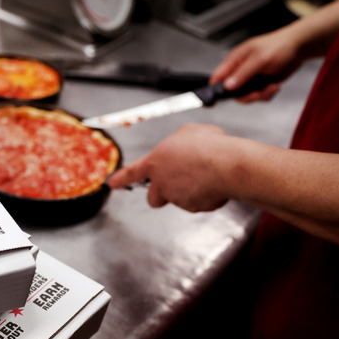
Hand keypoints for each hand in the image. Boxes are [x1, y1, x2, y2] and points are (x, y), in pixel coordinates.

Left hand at [107, 123, 245, 211]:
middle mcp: (162, 183)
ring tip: (207, 175)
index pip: (132, 172)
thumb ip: (178, 142)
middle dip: (161, 195)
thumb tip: (182, 147)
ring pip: (180, 199)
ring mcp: (177, 197)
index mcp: (155, 162)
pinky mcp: (194, 207)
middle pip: (153, 198)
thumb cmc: (209, 145)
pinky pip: (199, 203)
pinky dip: (206, 196)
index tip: (111, 184)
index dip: (121, 178)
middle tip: (176, 185)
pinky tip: (216, 183)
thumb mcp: (189, 132)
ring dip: (189, 192)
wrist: (226, 165)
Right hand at [211, 29, 302, 102]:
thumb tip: (227, 86)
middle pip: (233, 92)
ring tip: (271, 87)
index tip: (216, 100)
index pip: (218, 76)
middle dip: (246, 96)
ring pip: (246, 96)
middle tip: (257, 94)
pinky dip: (267, 95)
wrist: (299, 47)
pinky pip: (259, 96)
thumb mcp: (259, 59)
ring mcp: (251, 78)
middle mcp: (241, 70)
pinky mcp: (261, 83)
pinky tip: (274, 86)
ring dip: (259, 96)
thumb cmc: (279, 46)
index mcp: (235, 60)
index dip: (214, 88)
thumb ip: (242, 73)